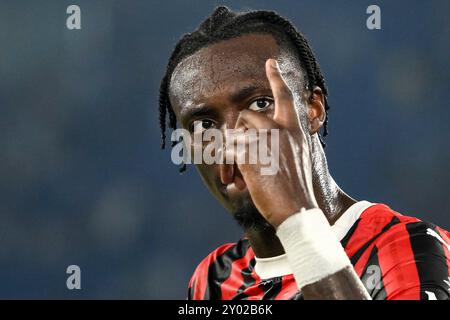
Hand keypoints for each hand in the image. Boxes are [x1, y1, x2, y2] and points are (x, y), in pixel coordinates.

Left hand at [232, 59, 318, 227]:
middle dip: (238, 134)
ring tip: (240, 176)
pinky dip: (228, 166)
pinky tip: (237, 181)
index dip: (276, 78)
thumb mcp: (297, 157)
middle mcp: (280, 128)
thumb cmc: (296, 188)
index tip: (270, 63)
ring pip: (233, 133)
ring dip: (231, 154)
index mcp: (294, 128)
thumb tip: (254, 137)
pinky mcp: (250, 153)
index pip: (285, 96)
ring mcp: (265, 139)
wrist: (297, 209)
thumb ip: (281, 142)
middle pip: (246, 115)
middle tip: (240, 159)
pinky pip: (227, 150)